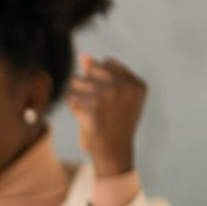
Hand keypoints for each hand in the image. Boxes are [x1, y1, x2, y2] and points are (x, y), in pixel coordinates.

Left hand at [68, 54, 145, 177]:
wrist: (112, 151)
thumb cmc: (112, 122)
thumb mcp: (114, 96)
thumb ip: (100, 73)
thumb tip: (83, 54)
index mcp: (136, 83)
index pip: (107, 63)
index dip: (100, 80)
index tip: (107, 99)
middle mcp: (125, 86)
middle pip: (91, 70)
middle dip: (87, 85)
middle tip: (96, 106)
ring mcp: (109, 95)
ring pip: (77, 81)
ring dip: (77, 96)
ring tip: (90, 111)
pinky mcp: (92, 105)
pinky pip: (70, 96)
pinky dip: (72, 106)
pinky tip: (84, 118)